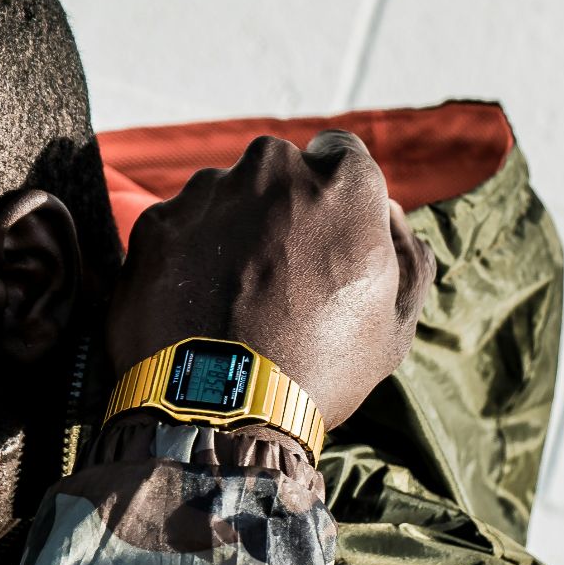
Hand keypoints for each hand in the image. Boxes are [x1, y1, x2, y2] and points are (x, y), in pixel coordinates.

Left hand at [103, 130, 434, 431]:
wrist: (222, 412)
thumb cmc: (321, 370)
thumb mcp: (394, 324)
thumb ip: (405, 252)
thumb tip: (390, 213)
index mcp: (342, 184)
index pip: (341, 152)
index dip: (334, 193)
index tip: (326, 232)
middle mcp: (273, 170)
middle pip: (279, 170)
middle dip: (281, 206)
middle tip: (280, 273)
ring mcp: (209, 192)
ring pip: (226, 194)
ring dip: (232, 229)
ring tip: (234, 298)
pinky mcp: (157, 223)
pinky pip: (180, 225)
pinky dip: (188, 255)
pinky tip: (197, 305)